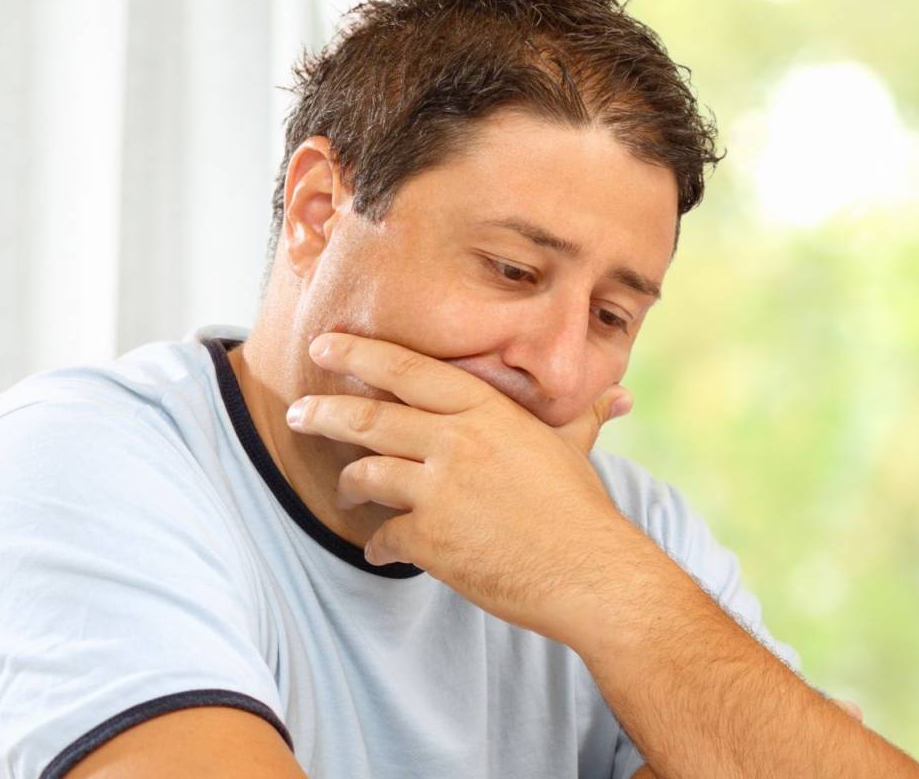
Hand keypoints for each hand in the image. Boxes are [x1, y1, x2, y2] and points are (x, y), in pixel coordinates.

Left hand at [284, 332, 632, 637]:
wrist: (591, 572)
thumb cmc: (584, 510)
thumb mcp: (575, 448)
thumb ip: (583, 415)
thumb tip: (619, 395)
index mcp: (488, 412)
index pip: (410, 370)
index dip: (362, 354)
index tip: (328, 345)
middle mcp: (458, 442)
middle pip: (370, 417)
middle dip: (324, 412)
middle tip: (299, 411)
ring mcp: (441, 490)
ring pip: (367, 473)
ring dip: (347, 483)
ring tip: (343, 490)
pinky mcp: (431, 539)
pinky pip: (384, 536)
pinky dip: (378, 545)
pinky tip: (381, 551)